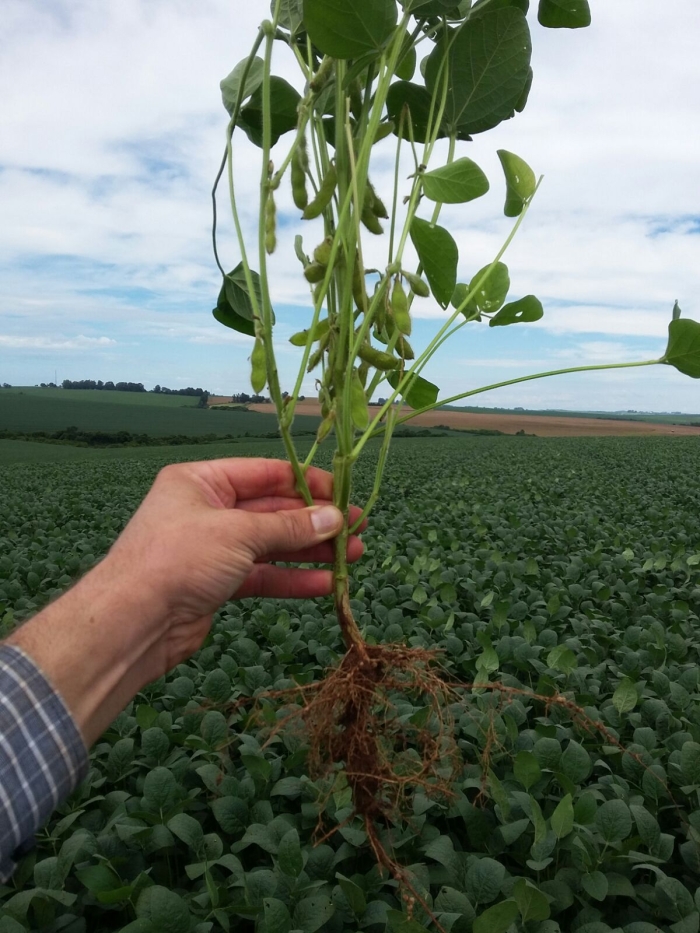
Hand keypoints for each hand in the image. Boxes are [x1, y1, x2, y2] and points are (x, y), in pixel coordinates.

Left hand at [108, 457, 363, 666]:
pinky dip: (291, 579)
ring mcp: (212, 549)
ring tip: (352, 556)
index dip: (307, 483)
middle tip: (357, 528)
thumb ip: (289, 527)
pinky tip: (324, 585)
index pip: (265, 473)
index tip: (344, 494)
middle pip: (272, 511)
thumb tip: (335, 518)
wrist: (133, 622)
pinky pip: (262, 575)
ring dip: (310, 552)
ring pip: (271, 545)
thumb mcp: (238, 533)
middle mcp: (207, 510)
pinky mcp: (217, 584)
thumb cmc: (178, 558)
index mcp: (201, 481)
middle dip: (314, 521)